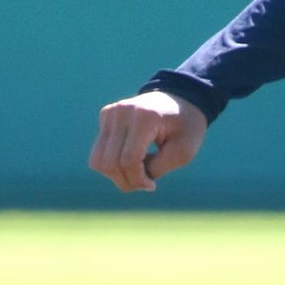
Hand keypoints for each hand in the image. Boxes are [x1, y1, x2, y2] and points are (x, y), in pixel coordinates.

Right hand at [88, 90, 206, 193]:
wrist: (181, 99)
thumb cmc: (186, 127)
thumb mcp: (182, 152)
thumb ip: (156, 168)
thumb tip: (130, 181)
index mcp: (144, 117)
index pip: (128, 160)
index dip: (138, 180)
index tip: (152, 185)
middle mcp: (121, 112)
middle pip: (109, 163)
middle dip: (126, 181)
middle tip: (145, 183)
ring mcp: (110, 112)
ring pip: (98, 160)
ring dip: (116, 175)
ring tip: (137, 173)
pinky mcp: (105, 116)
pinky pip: (99, 152)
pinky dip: (114, 163)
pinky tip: (133, 158)